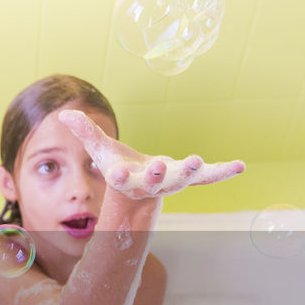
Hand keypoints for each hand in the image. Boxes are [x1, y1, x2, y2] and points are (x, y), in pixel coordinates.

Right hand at [57, 109, 244, 197]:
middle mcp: (151, 185)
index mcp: (127, 180)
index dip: (126, 176)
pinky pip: (208, 177)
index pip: (123, 180)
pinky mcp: (190, 178)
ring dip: (192, 172)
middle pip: (158, 181)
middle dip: (163, 174)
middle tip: (167, 165)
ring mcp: (172, 183)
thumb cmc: (119, 166)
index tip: (126, 172)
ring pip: (184, 180)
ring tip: (197, 160)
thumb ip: (85, 133)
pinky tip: (240, 166)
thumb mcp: (101, 150)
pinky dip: (222, 172)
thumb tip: (63, 114)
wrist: (141, 189)